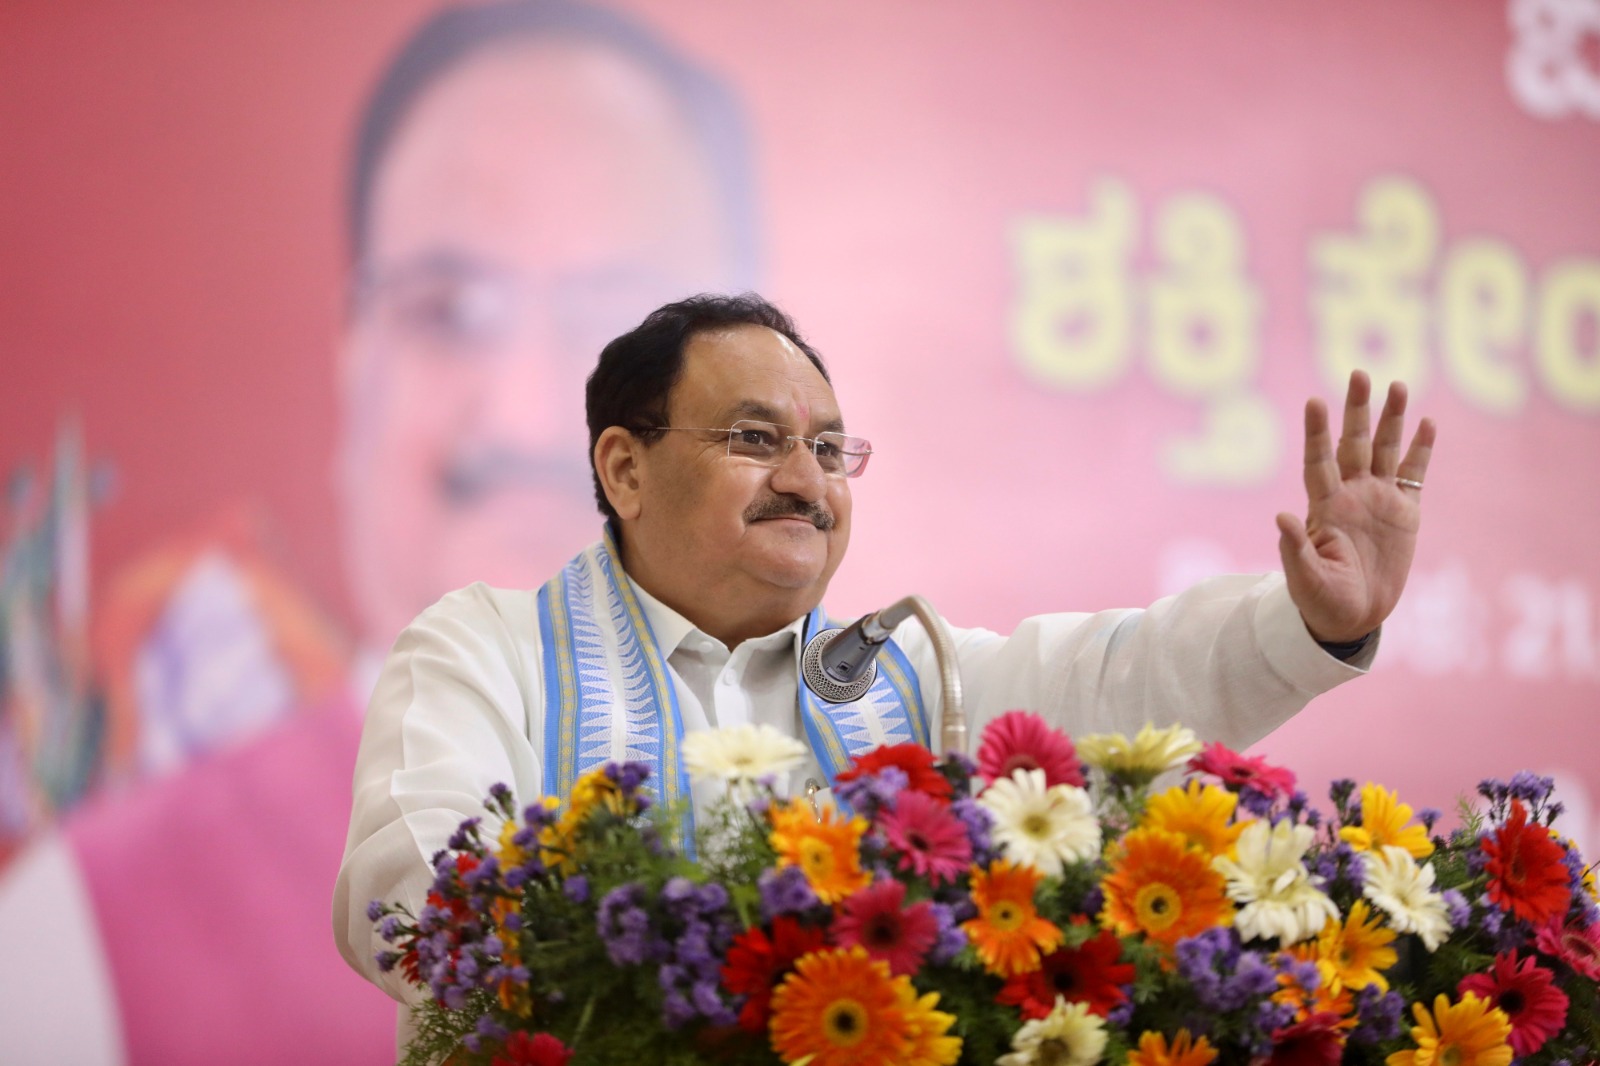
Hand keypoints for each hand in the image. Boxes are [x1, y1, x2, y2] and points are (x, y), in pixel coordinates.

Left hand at [1276, 371, 1435, 643]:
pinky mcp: (1405, 513)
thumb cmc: (1321, 601)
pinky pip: (1414, 474)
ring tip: (1398, 385)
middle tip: (1358, 373)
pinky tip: (1427, 423)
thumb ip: (1295, 549)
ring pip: (1385, 450)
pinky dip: (1421, 450)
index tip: (1314, 401)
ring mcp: (1378, 501)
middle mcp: (1350, 495)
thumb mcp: (1305, 579)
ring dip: (1391, 419)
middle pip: (1353, 443)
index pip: (1318, 461)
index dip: (1316, 432)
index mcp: (1324, 507)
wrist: (1352, 617)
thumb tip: (1280, 516)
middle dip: (1356, 410)